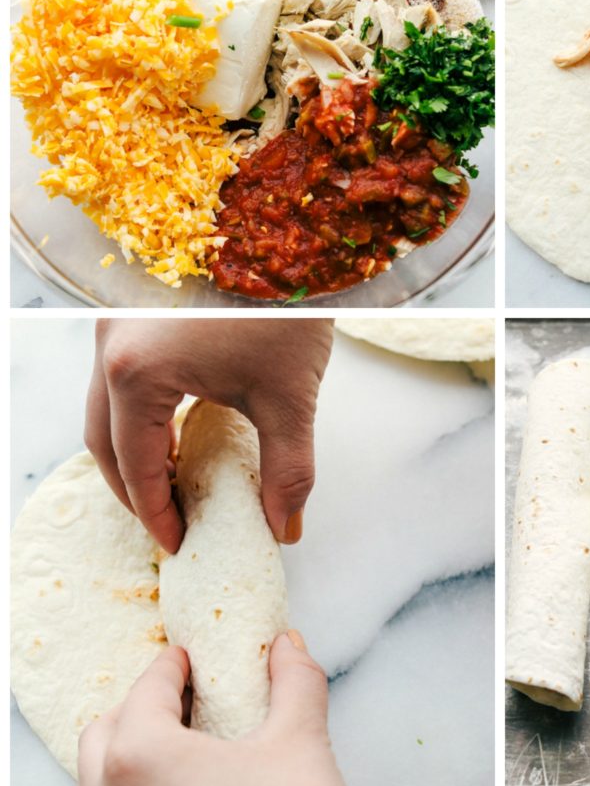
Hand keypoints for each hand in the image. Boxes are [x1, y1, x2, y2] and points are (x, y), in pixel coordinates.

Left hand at [77, 631, 348, 785]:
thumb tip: (288, 648)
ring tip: (189, 743)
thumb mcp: (301, 745)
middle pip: (106, 733)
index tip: (189, 656)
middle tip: (189, 694)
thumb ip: (296, 683)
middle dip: (143, 706)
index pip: (147, 689)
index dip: (172, 665)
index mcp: (141, 758)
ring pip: (100, 781)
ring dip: (135, 752)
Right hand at [85, 319, 333, 552]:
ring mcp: (117, 322)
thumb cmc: (286, 310)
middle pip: (102, 438)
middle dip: (132, 488)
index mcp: (137, 370)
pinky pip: (119, 378)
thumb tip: (286, 525)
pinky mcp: (135, 312)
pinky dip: (139, 415)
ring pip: (104, 406)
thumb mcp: (289, 397)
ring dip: (132, 452)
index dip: (155, 512)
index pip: (134, 464)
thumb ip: (287, 468)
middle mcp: (111, 343)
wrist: (291, 244)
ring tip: (174, 484)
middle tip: (168, 520)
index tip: (178, 541)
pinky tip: (177, 432)